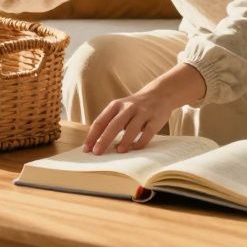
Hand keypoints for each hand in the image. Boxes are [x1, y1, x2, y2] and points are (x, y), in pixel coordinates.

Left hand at [82, 63, 206, 154]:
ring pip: (132, 128)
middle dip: (104, 139)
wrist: (160, 93)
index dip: (92, 136)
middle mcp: (128, 107)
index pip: (100, 121)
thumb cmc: (134, 107)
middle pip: (114, 125)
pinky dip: (141, 141)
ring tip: (119, 151)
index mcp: (115, 105)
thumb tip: (95, 144)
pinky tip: (135, 148)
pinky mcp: (156, 118)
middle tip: (97, 153)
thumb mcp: (120, 109)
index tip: (86, 149)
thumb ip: (110, 123)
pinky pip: (148, 132)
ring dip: (125, 141)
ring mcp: (143, 112)